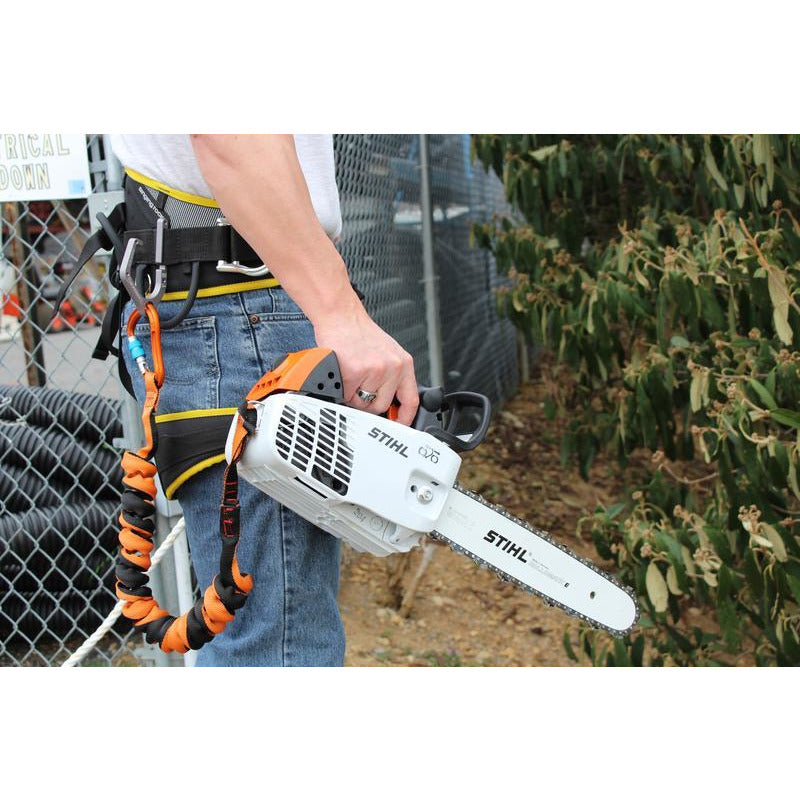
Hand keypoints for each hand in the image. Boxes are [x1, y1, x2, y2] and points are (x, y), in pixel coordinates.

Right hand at [311, 290, 418, 425]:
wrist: (341, 316)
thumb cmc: (359, 334)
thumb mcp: (387, 353)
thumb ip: (392, 376)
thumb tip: (390, 403)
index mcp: (403, 364)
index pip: (411, 400)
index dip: (405, 419)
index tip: (398, 427)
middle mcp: (393, 367)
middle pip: (381, 406)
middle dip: (367, 403)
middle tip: (359, 387)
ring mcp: (375, 369)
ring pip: (362, 403)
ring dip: (353, 396)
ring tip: (351, 376)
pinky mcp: (356, 371)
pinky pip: (347, 395)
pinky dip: (341, 390)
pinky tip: (342, 373)